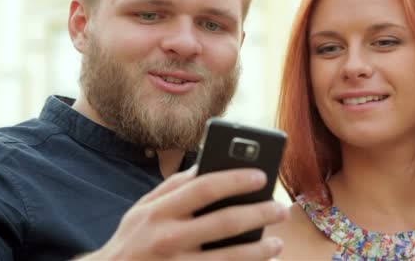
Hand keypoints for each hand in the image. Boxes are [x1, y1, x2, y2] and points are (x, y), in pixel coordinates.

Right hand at [79, 166, 288, 259]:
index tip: (262, 175)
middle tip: (281, 209)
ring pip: (228, 259)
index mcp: (158, 211)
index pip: (204, 187)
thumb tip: (207, 163)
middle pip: (224, 223)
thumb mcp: (143, 209)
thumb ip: (173, 187)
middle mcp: (167, 238)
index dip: (236, 180)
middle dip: (259, 214)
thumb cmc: (133, 239)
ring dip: (258, 251)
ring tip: (277, 244)